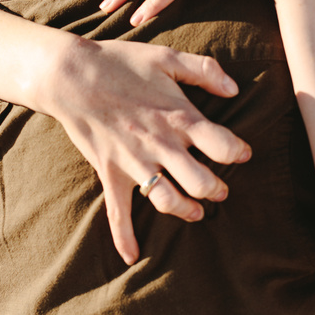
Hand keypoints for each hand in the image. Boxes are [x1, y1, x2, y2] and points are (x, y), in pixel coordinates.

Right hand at [41, 36, 250, 265]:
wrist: (71, 75)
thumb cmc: (121, 62)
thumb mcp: (167, 57)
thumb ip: (204, 70)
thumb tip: (234, 89)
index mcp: (179, 118)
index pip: (222, 146)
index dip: (238, 152)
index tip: (243, 153)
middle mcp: (161, 146)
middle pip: (201, 182)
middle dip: (217, 189)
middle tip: (221, 190)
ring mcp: (135, 164)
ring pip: (169, 201)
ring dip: (188, 211)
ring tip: (197, 212)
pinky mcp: (111, 174)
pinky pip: (118, 213)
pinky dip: (125, 237)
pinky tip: (132, 257)